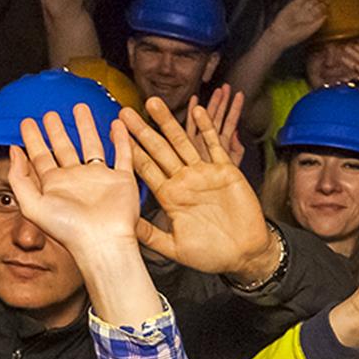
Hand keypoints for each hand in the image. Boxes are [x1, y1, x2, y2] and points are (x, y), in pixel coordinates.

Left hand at [4, 105, 140, 258]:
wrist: (101, 242)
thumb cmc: (68, 230)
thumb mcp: (32, 205)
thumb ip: (19, 178)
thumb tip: (12, 150)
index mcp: (55, 186)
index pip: (40, 157)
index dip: (33, 139)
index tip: (27, 122)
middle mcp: (76, 180)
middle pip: (64, 148)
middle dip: (57, 130)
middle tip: (50, 113)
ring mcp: (99, 179)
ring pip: (92, 146)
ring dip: (86, 127)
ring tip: (80, 108)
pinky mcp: (121, 180)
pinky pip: (122, 155)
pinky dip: (121, 139)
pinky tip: (116, 125)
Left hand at [125, 94, 279, 280]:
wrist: (244, 254)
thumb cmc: (210, 254)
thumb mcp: (174, 247)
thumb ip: (150, 235)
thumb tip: (124, 226)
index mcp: (170, 197)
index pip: (145, 169)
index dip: (130, 152)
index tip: (113, 136)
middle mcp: (184, 181)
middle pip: (159, 150)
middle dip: (142, 131)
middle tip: (125, 112)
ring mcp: (204, 174)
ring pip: (182, 142)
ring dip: (168, 123)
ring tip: (153, 103)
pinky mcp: (226, 171)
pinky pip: (214, 146)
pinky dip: (206, 128)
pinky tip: (197, 111)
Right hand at [260, 0, 326, 49]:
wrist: (280, 34)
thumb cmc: (295, 36)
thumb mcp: (309, 31)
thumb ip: (317, 24)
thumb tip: (326, 16)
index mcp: (311, 22)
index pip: (320, 12)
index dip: (324, 8)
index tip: (328, 5)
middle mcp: (306, 15)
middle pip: (316, 6)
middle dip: (321, 2)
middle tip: (325, 0)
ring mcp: (300, 10)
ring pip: (310, 1)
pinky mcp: (293, 5)